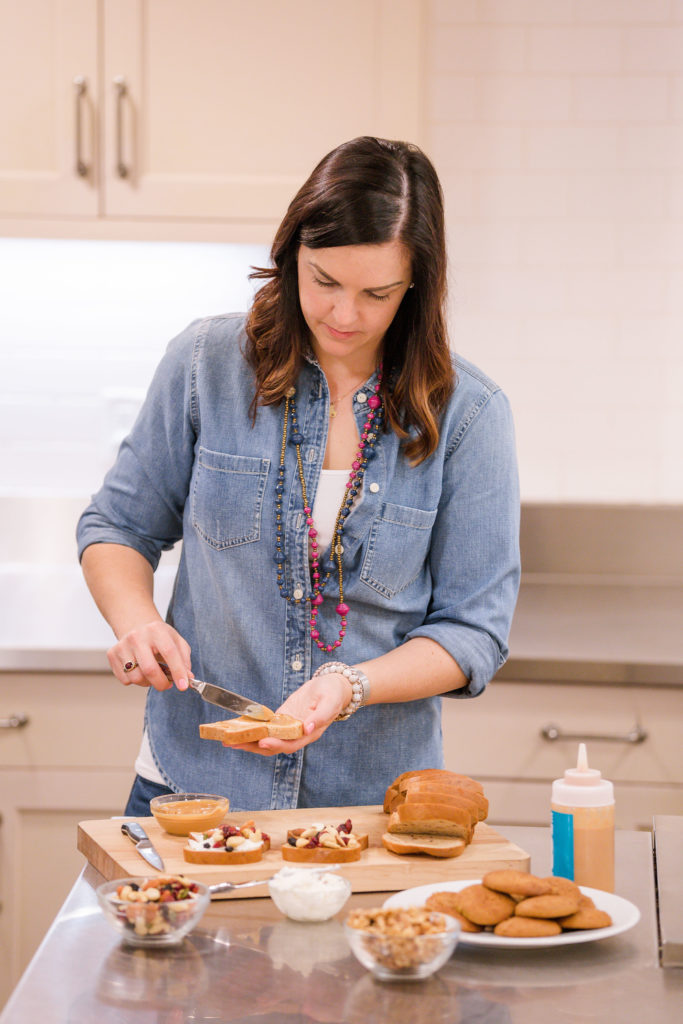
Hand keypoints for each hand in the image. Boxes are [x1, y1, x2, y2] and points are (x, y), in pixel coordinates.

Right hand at [107, 621, 191, 691]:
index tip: (184, 685)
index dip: (178, 671)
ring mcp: (122, 646)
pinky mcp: (112, 654)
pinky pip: (125, 680)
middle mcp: (137, 637)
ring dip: (148, 683)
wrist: (135, 624)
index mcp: (157, 630)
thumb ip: (184, 659)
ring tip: (153, 674)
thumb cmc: (158, 636)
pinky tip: (140, 670)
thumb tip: (187, 677)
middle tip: (167, 684)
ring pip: (136, 678)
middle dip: (162, 683)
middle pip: (149, 669)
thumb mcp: (176, 641)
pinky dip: (135, 681)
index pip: (169, 653)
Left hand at [228, 672, 352, 756]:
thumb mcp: (330, 702)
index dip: (276, 744)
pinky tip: (237, 728)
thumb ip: (320, 716)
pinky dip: (252, 729)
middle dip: (252, 746)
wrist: (334, 686)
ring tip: (227, 740)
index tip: (262, 742)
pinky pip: (266, 728)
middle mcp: (297, 735)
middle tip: (232, 743)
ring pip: (266, 739)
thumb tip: (306, 728)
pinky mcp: (282, 719)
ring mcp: (288, 728)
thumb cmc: (333, 693)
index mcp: (310, 733)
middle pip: (273, 746)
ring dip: (247, 741)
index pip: (290, 744)